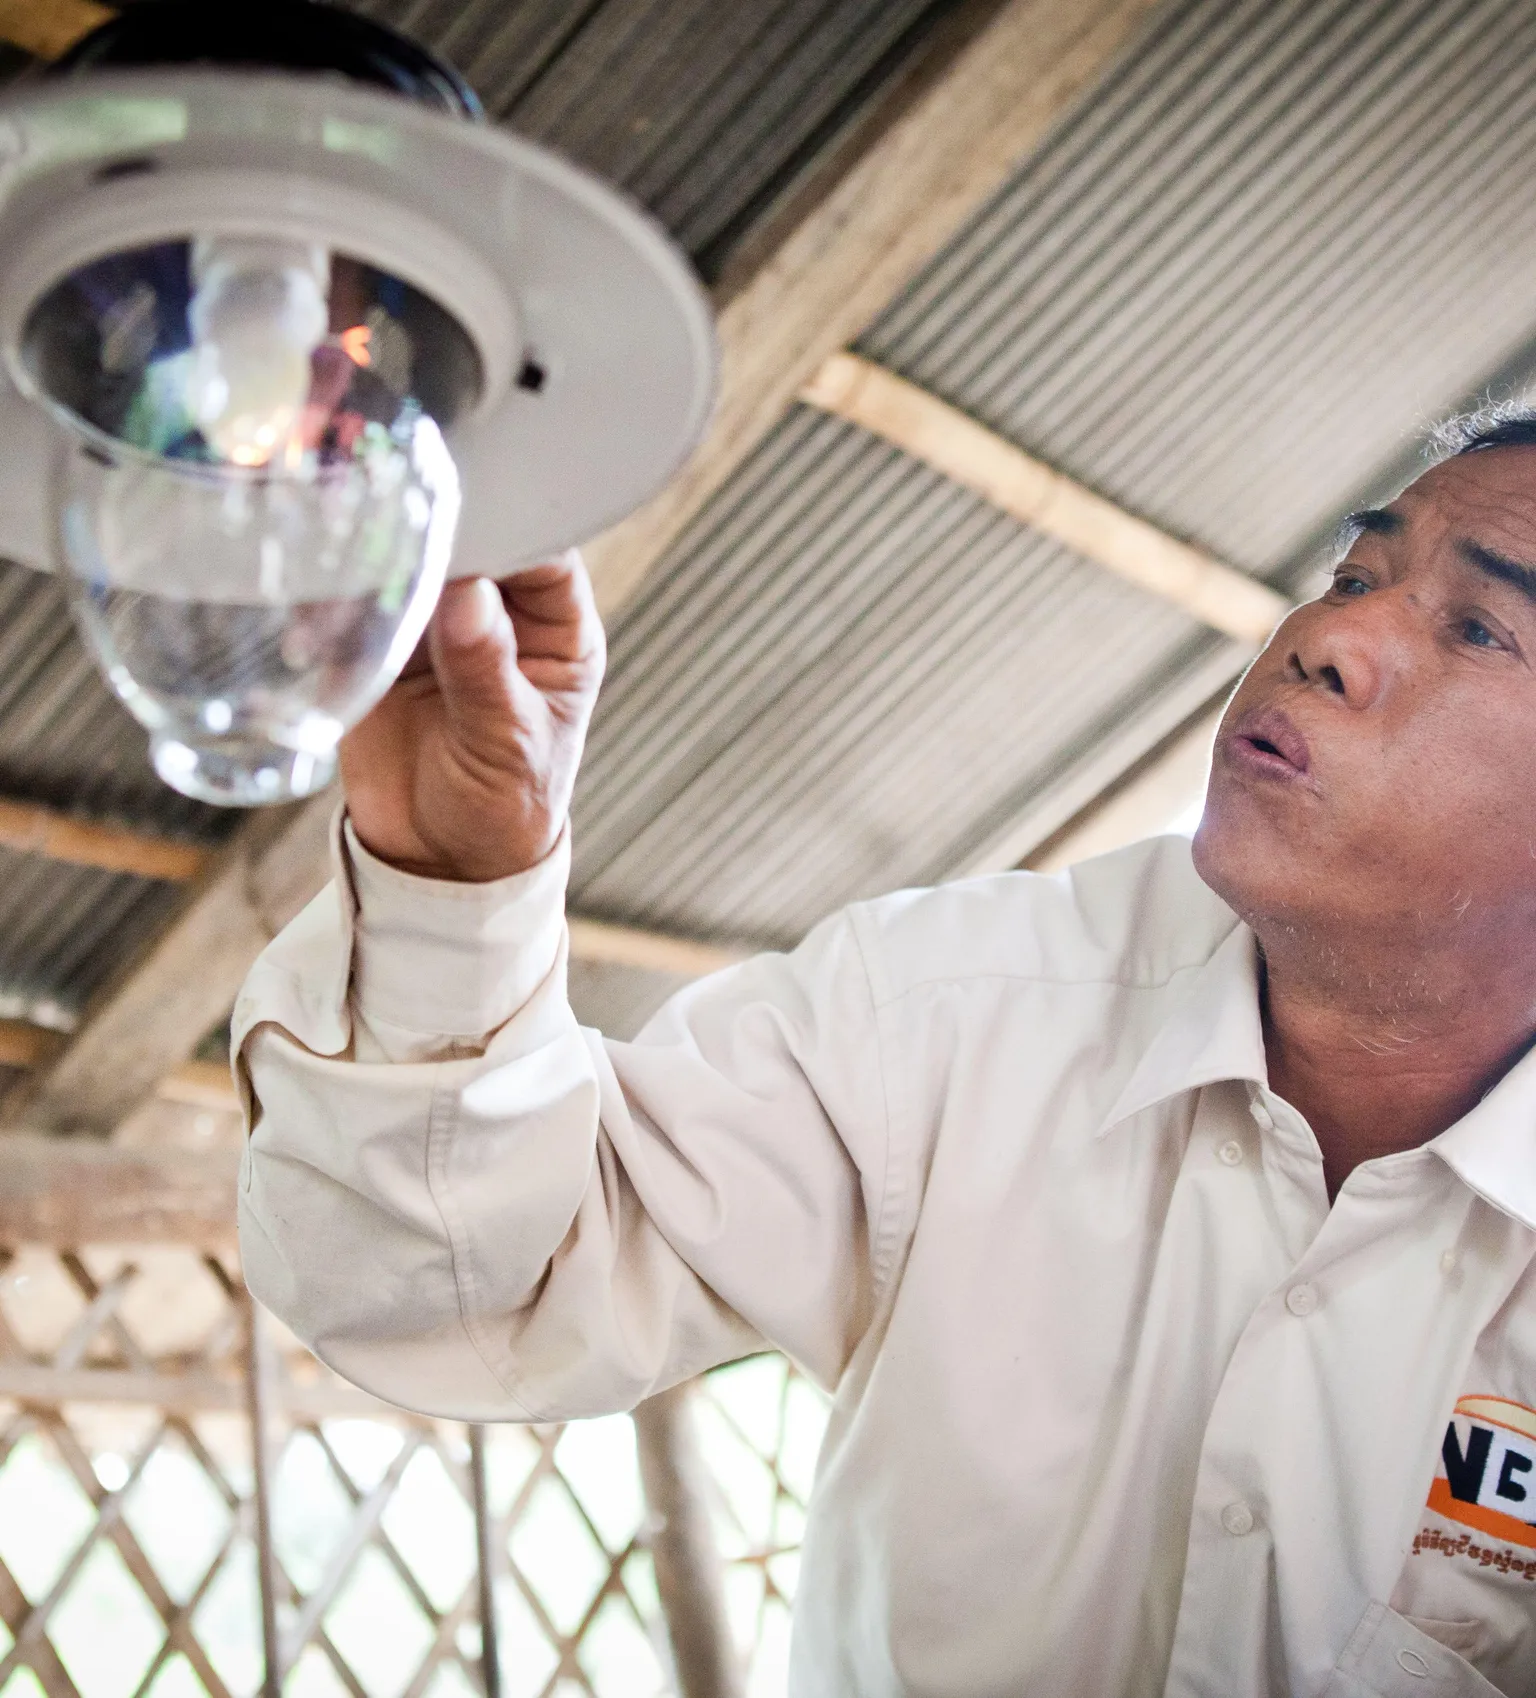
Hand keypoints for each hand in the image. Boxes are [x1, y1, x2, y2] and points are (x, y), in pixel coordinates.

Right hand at [340, 551, 604, 881]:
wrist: (441, 862)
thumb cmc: (504, 808)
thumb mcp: (505, 745)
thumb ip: (486, 671)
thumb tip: (469, 595)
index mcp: (556, 632)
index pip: (541, 551)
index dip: (507, 527)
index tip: (464, 520)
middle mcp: (499, 617)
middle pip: (470, 548)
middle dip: (432, 538)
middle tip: (390, 535)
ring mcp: (438, 629)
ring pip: (408, 569)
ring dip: (373, 569)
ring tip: (340, 578)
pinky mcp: (381, 649)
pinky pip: (355, 611)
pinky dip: (331, 612)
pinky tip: (313, 630)